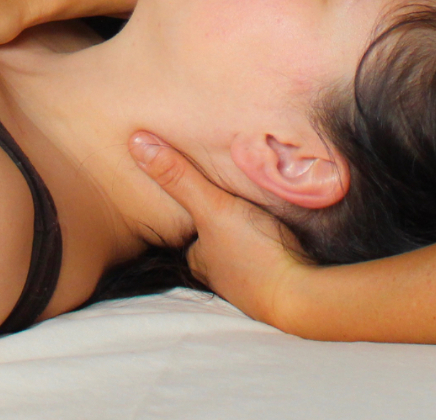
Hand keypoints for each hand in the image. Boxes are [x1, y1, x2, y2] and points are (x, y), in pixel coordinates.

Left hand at [129, 131, 316, 327]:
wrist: (300, 293)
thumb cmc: (252, 250)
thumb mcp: (212, 206)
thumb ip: (179, 177)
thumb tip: (135, 143)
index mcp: (201, 258)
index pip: (192, 232)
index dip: (197, 213)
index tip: (207, 194)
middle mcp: (221, 275)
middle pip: (218, 243)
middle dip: (226, 227)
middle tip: (237, 202)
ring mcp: (251, 284)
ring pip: (245, 253)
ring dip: (252, 237)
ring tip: (262, 214)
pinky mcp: (282, 283)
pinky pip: (272, 259)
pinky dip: (274, 247)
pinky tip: (287, 235)